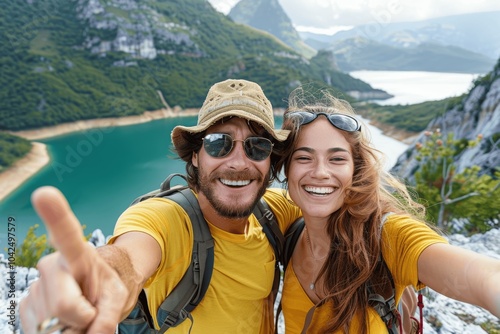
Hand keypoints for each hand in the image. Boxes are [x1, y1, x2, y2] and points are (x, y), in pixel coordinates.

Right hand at [20, 186, 127, 332]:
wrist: (93, 296)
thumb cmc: (106, 290)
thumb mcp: (117, 298)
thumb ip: (109, 315)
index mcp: (77, 255)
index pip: (66, 234)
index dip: (55, 214)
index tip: (45, 194)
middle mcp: (50, 266)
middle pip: (65, 307)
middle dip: (83, 320)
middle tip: (91, 313)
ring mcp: (35, 287)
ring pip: (52, 325)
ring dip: (70, 328)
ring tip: (79, 314)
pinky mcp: (25, 307)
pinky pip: (42, 332)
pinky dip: (57, 333)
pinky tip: (64, 321)